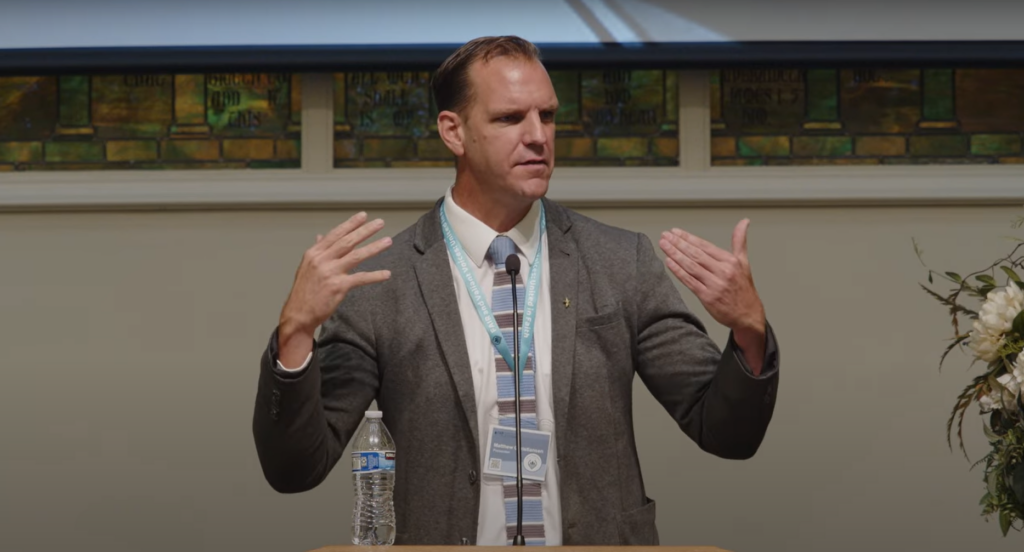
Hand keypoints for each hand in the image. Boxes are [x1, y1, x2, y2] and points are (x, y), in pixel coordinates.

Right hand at [277, 212, 391, 366]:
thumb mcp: (307, 267)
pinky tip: (386, 274)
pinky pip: (361, 278)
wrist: (298, 314)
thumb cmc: (304, 292)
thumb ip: (317, 251)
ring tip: (388, 241)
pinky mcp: (338, 287)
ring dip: (374, 247)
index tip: (363, 216)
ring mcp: (330, 272)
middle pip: (347, 241)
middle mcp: (322, 260)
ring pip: (356, 256)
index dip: (350, 224)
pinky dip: (375, 275)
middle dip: (365, 230)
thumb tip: (320, 236)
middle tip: (380, 222)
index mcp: (314, 254)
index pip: (335, 234)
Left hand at [658, 219, 764, 334]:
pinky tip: (669, 262)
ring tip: (664, 245)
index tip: (675, 232)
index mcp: (730, 261)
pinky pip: (689, 281)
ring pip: (691, 266)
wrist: (748, 314)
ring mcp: (715, 284)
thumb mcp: (744, 262)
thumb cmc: (743, 289)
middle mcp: (723, 271)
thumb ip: (739, 241)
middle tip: (665, 236)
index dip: (688, 237)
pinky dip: (678, 271)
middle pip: (696, 254)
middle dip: (678, 243)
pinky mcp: (707, 297)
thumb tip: (744, 222)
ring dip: (675, 254)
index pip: (704, 246)